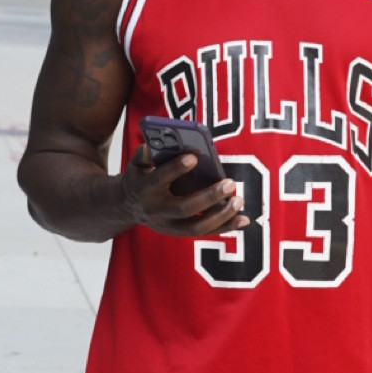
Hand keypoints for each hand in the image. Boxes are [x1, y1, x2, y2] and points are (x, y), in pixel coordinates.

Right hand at [119, 144, 246, 238]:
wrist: (127, 206)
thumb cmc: (141, 177)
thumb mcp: (137, 163)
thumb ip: (147, 152)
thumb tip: (164, 139)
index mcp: (144, 189)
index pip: (160, 179)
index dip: (176, 168)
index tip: (194, 157)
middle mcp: (156, 211)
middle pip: (184, 208)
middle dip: (208, 196)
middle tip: (230, 183)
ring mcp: (168, 226)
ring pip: (197, 227)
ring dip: (220, 216)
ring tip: (239, 200)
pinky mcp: (180, 233)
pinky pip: (206, 233)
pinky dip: (226, 227)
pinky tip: (243, 219)